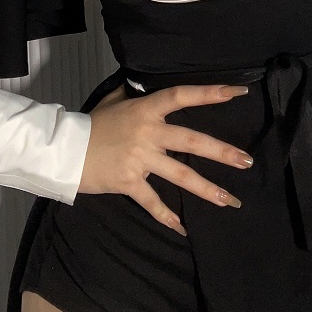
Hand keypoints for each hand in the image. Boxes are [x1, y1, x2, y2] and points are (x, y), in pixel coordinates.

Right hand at [78, 81, 252, 234]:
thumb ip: (133, 94)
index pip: (183, 96)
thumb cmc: (91, 124)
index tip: (238, 92)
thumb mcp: (113, 101)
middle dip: (222, 152)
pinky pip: (153, 202)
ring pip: (180, 176)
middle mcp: (148, 133)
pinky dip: (168, 217)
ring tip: (230, 200)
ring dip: (207, 189)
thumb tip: (141, 82)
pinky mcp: (130, 182)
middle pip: (192, 141)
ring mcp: (140, 159)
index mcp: (146, 110)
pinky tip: (183, 228)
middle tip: (247, 161)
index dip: (211, 93)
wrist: (64, 150)